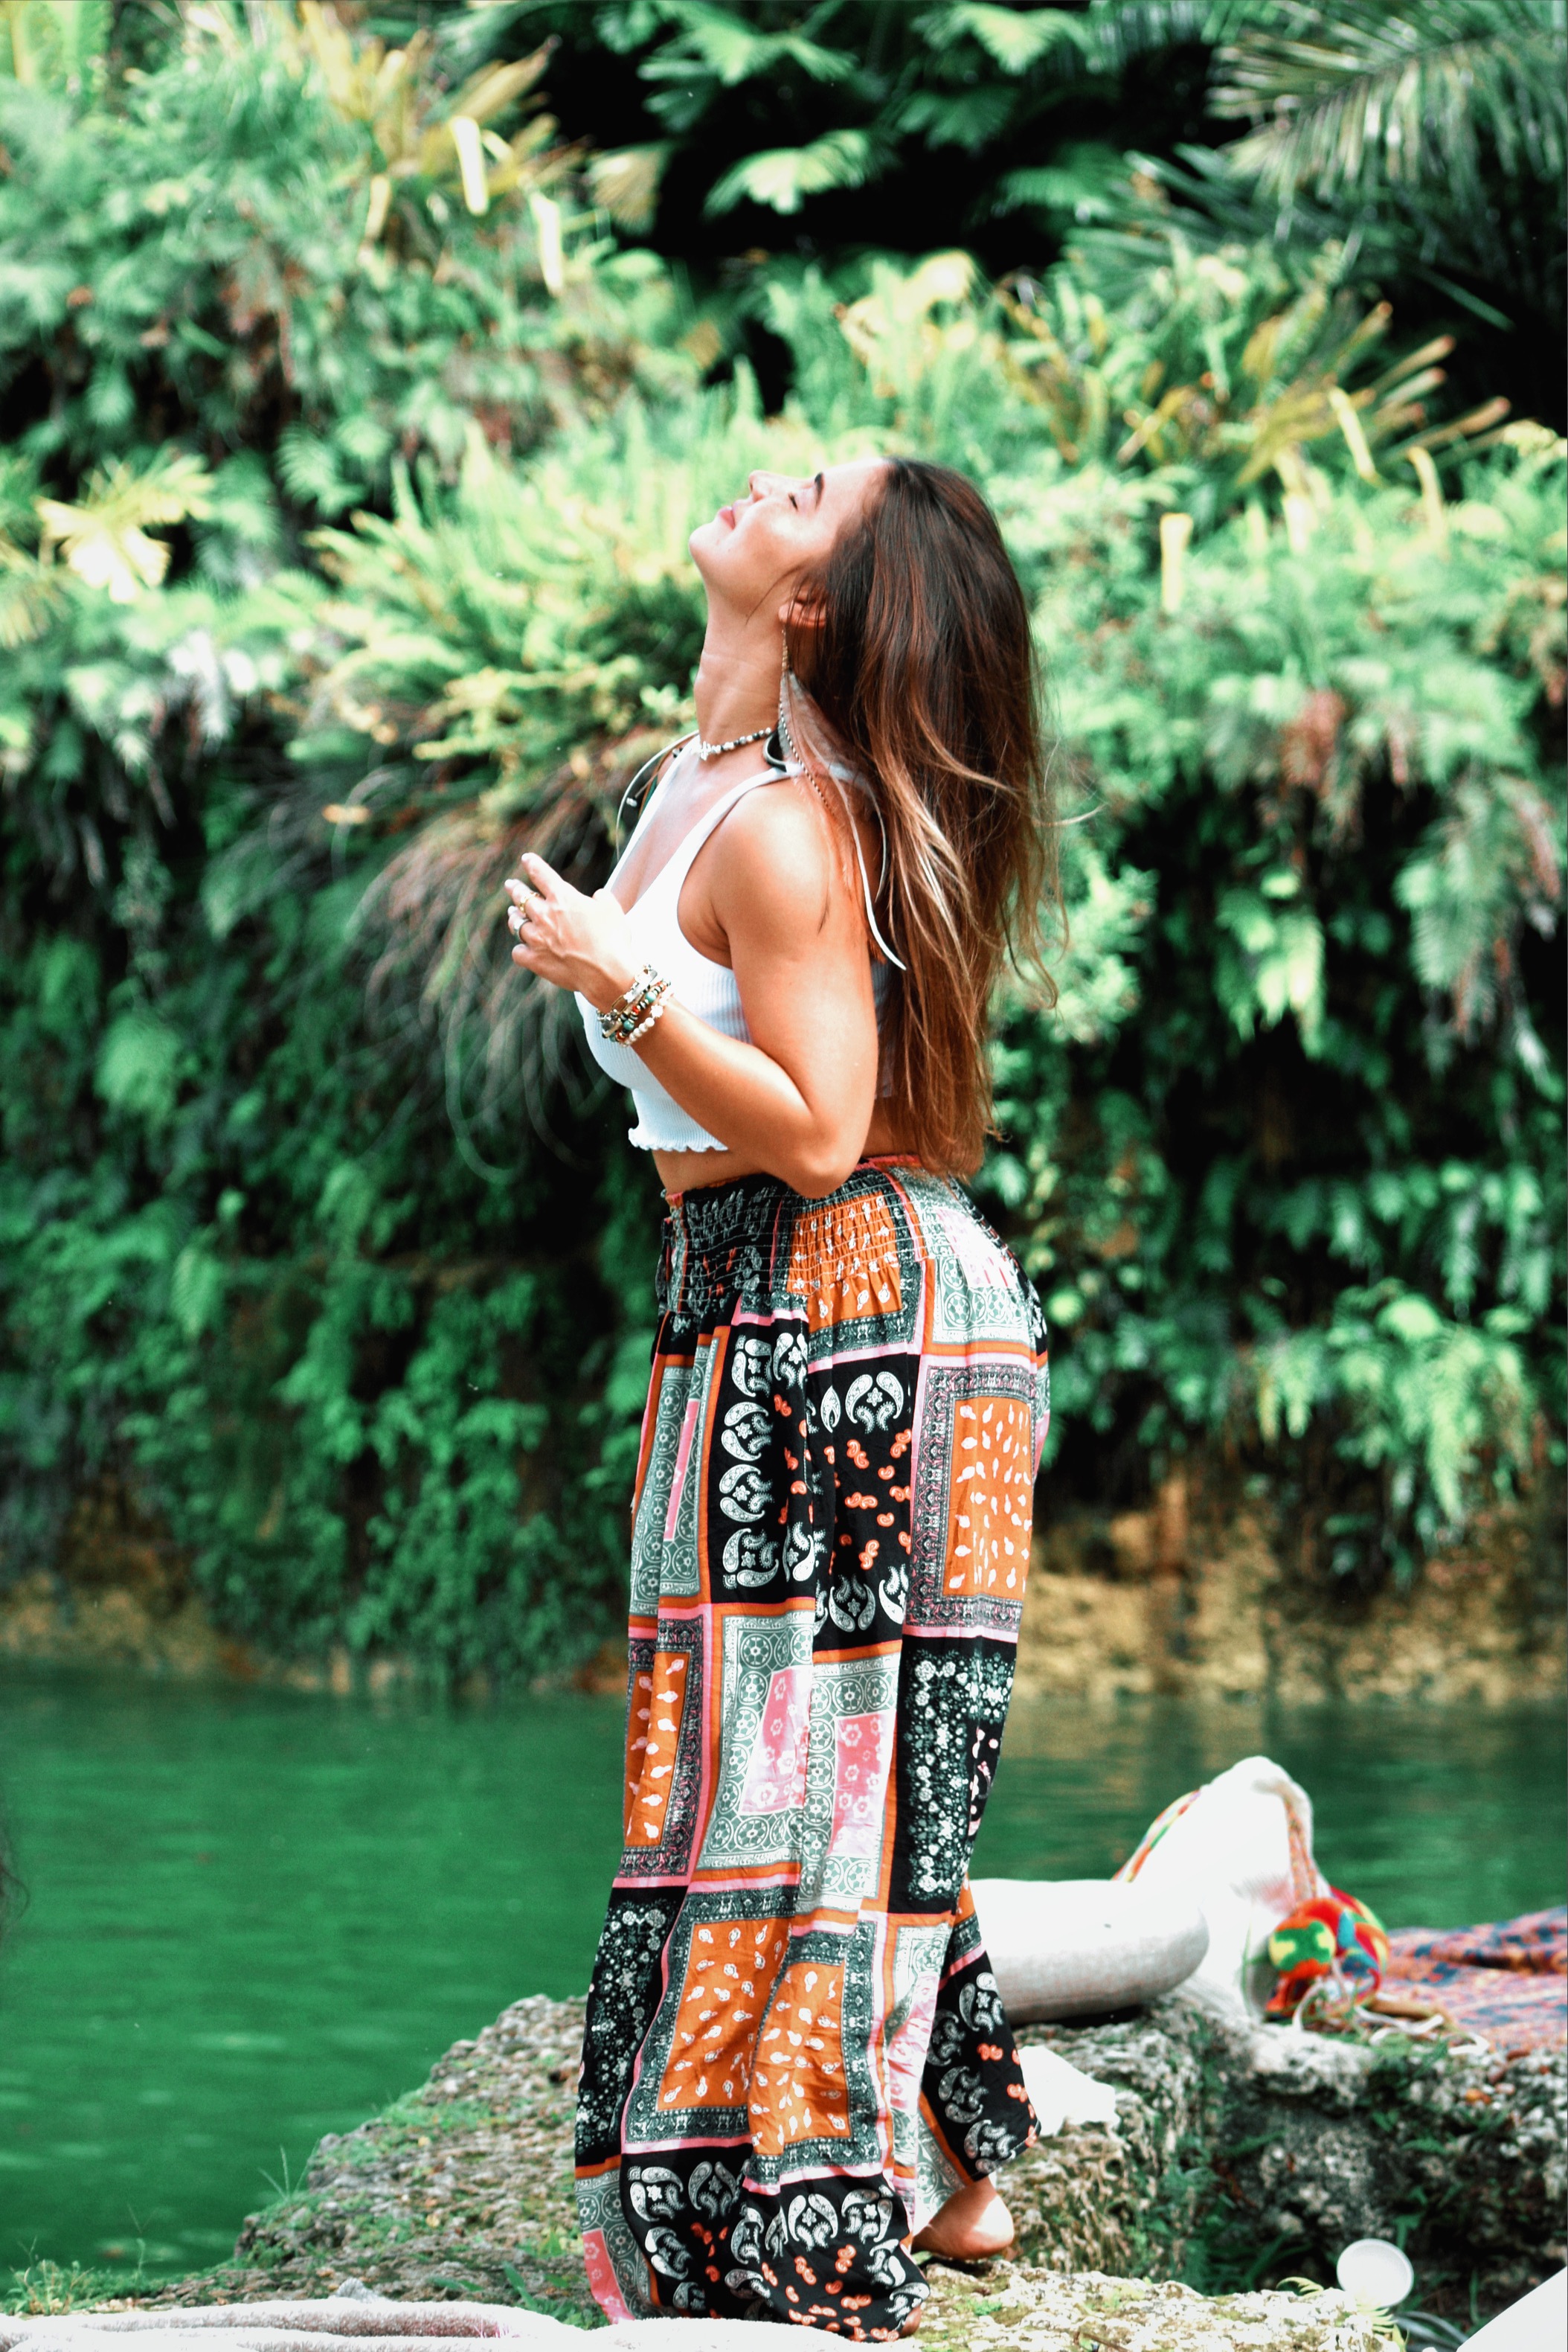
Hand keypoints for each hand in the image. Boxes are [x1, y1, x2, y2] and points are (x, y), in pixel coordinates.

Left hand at [505, 853, 639, 1010]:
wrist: (607, 971)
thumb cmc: (613, 938)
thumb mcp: (612, 908)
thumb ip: (600, 897)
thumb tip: (596, 897)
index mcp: (562, 897)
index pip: (541, 874)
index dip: (532, 864)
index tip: (526, 859)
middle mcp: (545, 915)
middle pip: (522, 897)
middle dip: (515, 889)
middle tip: (510, 885)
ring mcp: (537, 939)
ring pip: (516, 924)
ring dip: (514, 917)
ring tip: (512, 915)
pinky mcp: (536, 961)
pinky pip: (518, 952)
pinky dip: (520, 949)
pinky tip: (522, 948)